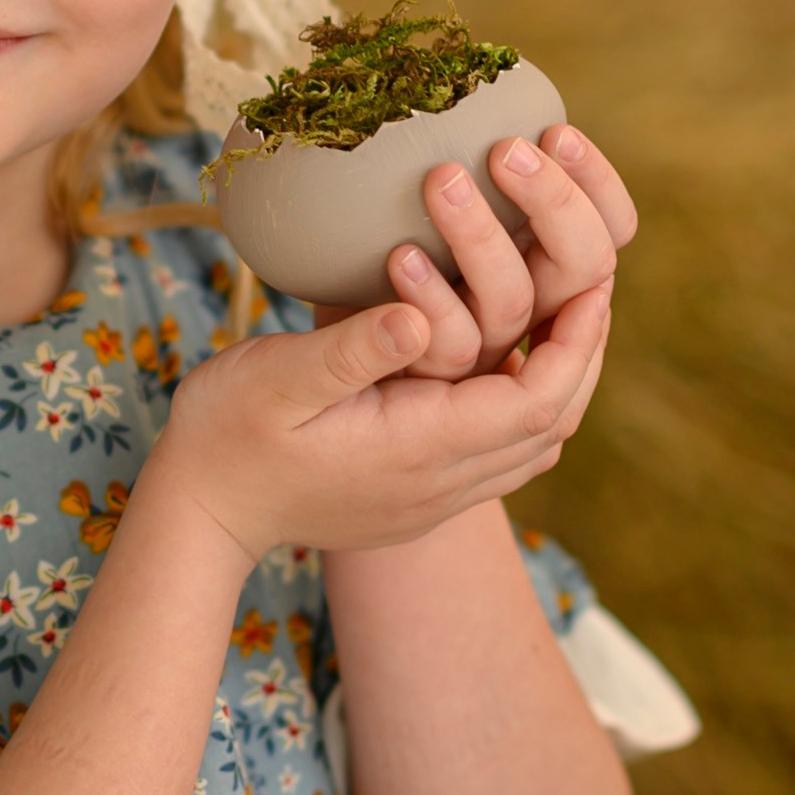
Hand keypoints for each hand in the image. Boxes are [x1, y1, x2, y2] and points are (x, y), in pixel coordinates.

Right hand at [157, 270, 611, 565]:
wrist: (200, 514)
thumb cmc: (225, 434)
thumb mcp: (275, 378)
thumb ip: (350, 350)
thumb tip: (419, 316)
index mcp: (418, 447)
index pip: (535, 401)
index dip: (576, 342)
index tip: (592, 280)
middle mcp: (441, 484)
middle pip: (552, 426)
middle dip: (582, 356)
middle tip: (594, 287)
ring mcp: (432, 499)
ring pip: (532, 447)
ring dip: (559, 383)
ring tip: (566, 318)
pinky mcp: (417, 500)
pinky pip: (499, 457)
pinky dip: (523, 407)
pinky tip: (509, 362)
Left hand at [314, 123, 636, 379]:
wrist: (323, 330)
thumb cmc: (385, 248)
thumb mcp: (437, 202)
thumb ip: (475, 170)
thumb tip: (477, 84)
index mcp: (551, 255)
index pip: (612, 226)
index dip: (596, 182)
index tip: (553, 130)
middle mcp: (535, 302)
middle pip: (584, 262)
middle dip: (553, 202)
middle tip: (505, 150)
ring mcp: (490, 344)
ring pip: (513, 299)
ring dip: (482, 236)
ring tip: (441, 180)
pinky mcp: (437, 379)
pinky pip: (451, 344)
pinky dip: (430, 296)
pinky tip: (399, 255)